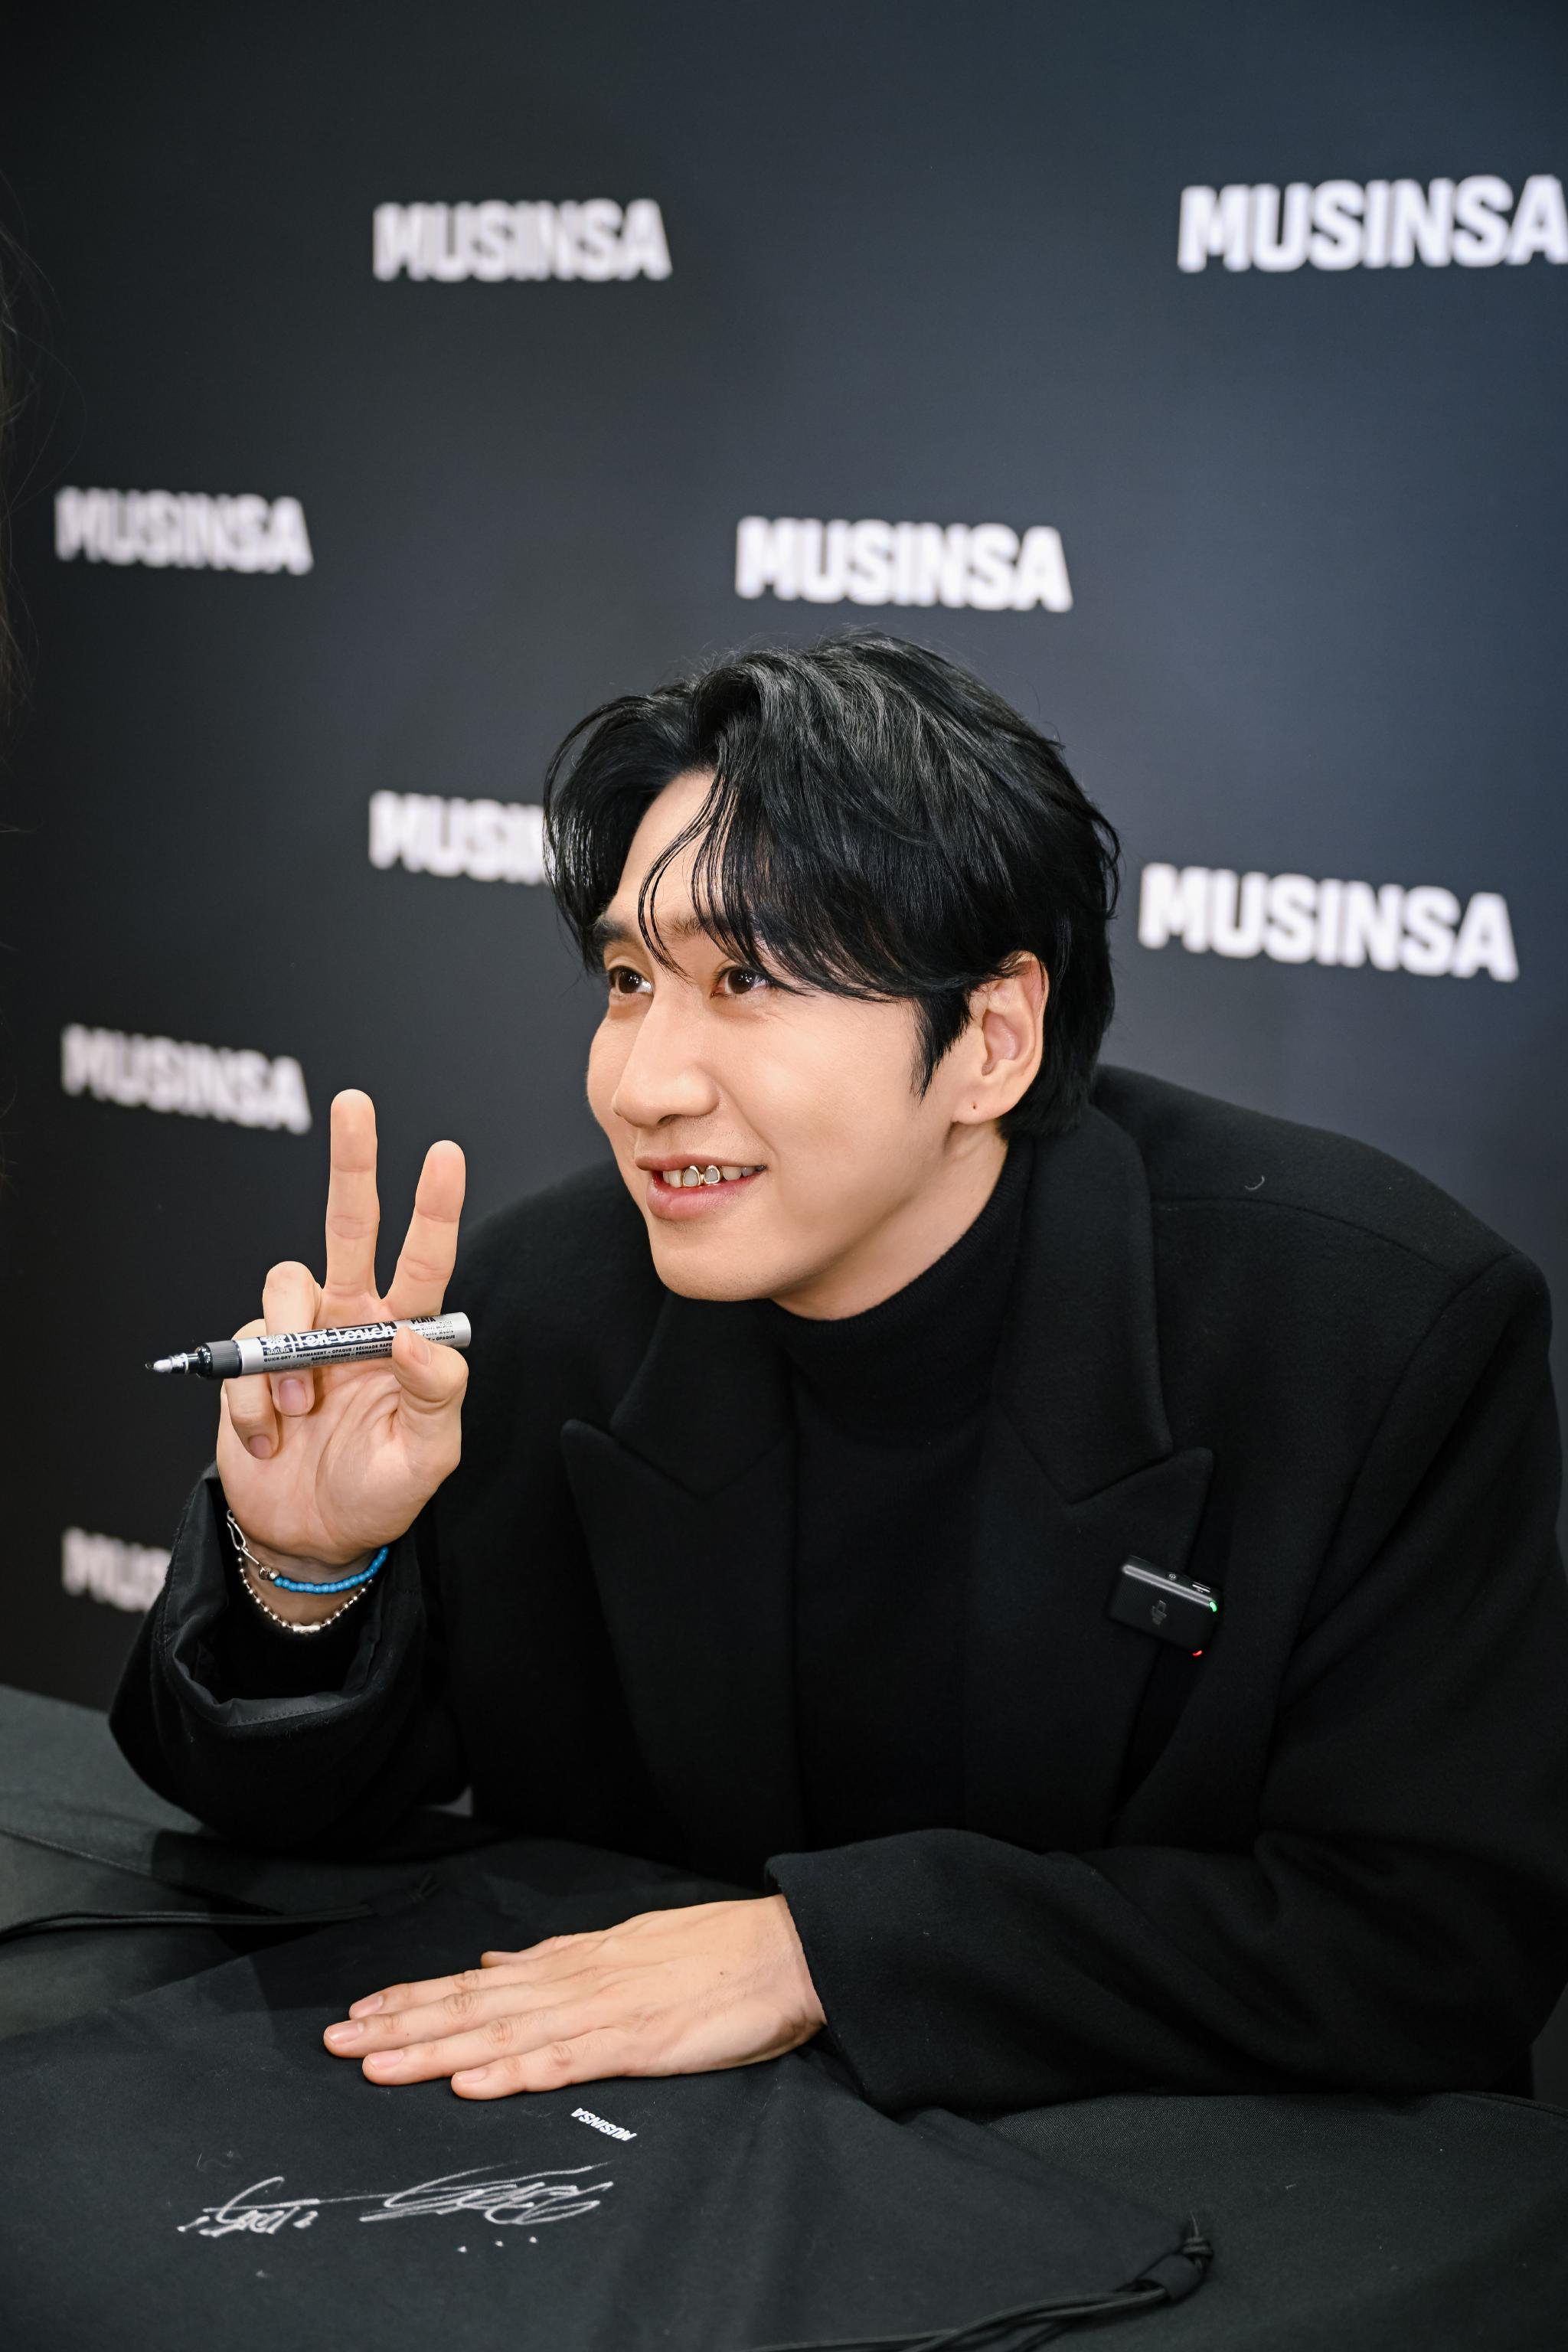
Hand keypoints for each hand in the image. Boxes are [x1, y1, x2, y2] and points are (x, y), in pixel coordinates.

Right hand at [217, 1089, 466, 1584]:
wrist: (310, 1536)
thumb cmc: (379, 1492)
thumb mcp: (427, 1456)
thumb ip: (435, 1396)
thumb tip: (415, 1339)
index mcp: (404, 1332)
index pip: (425, 1258)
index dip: (435, 1206)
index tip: (445, 1153)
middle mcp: (352, 1318)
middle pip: (350, 1224)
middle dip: (353, 1161)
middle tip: (356, 1102)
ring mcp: (298, 1336)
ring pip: (285, 1283)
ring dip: (290, 1352)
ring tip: (303, 1411)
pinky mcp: (249, 1362)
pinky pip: (246, 1358)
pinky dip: (255, 1404)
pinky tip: (271, 1440)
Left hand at [322, 1897, 825, 2098]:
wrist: (784, 1951)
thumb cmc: (711, 1954)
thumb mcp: (623, 1945)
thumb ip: (556, 1961)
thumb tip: (497, 1964)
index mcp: (572, 1964)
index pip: (476, 1983)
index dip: (415, 1997)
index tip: (359, 2011)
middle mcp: (575, 1983)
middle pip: (473, 2008)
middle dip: (401, 2026)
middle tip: (336, 2042)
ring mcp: (604, 2012)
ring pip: (503, 2035)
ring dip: (436, 2051)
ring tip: (378, 2065)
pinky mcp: (638, 2043)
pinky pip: (566, 2064)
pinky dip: (516, 2074)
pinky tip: (475, 2085)